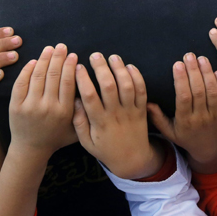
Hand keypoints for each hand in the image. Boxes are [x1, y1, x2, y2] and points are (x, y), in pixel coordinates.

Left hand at [8, 44, 77, 157]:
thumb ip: (84, 112)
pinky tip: (34, 61)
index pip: (68, 82)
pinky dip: (27, 70)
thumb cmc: (56, 139)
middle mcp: (48, 107)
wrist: (31, 150)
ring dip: (44, 59)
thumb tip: (92, 89)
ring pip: (38, 76)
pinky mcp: (16, 106)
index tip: (73, 55)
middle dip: (58, 57)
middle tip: (61, 46)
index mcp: (64, 111)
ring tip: (49, 49)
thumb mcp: (76, 130)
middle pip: (53, 75)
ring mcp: (30, 106)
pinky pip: (21, 83)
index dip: (70, 65)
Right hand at [73, 53, 162, 178]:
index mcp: (100, 122)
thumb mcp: (86, 142)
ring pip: (127, 86)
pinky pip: (142, 91)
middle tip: (95, 55)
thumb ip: (79, 122)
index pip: (90, 96)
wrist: (133, 160)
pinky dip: (137, 77)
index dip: (83, 79)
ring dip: (120, 69)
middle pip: (109, 86)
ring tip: (112, 57)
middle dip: (101, 68)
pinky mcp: (142, 110)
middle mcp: (116, 114)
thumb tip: (74, 100)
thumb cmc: (106, 150)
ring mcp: (131, 111)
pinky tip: (129, 67)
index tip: (78, 67)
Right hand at [147, 53, 216, 173]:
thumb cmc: (185, 137)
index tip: (177, 64)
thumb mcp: (168, 131)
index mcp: (185, 121)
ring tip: (202, 58)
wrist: (208, 148)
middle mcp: (201, 117)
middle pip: (199, 91)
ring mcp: (215, 115)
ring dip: (208, 73)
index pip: (184, 98)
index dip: (181, 80)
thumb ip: (157, 117)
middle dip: (194, 72)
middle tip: (189, 55)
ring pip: (213, 91)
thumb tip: (146, 102)